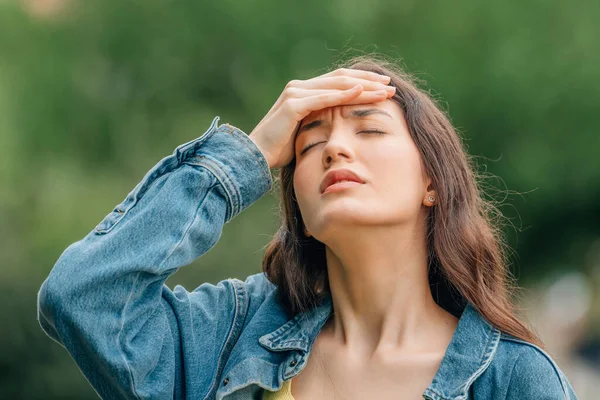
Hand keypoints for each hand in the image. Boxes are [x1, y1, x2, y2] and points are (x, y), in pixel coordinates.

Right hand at [248, 68, 395, 168]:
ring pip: (337, 85)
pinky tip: (361, 93)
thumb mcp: (306, 133)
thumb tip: (340, 129)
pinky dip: (344, 95)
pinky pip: (324, 98)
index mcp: (304, 92)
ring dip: (363, 87)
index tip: (384, 89)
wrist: (255, 157)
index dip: (362, 83)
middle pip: (342, 78)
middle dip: (368, 81)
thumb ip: (321, 123)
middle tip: (390, 86)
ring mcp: (296, 93)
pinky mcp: (293, 104)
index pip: (339, 82)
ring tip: (384, 91)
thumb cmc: (280, 150)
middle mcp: (300, 87)